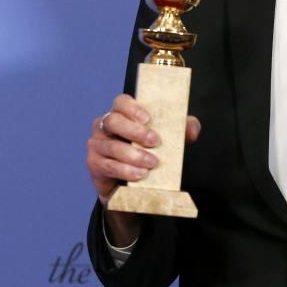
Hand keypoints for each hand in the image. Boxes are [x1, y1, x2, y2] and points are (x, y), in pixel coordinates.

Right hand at [87, 94, 200, 244]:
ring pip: (111, 146)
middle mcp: (104, 126)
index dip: (133, 108)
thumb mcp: (169, 138)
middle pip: (113, 121)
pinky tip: (139, 174)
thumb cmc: (148, 151)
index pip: (121, 102)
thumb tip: (192, 130)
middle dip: (135, 131)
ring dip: (133, 155)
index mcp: (122, 114)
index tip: (148, 118)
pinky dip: (125, 170)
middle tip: (155, 142)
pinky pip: (107, 165)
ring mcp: (97, 144)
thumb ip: (182, 129)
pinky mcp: (94, 164)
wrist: (132, 184)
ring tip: (151, 163)